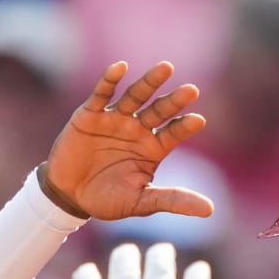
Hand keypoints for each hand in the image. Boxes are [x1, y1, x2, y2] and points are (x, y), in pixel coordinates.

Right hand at [39, 61, 215, 221]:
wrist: (69, 196)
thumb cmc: (107, 199)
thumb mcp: (140, 202)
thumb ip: (172, 200)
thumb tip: (210, 210)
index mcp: (153, 148)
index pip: (173, 133)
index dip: (184, 126)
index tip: (199, 120)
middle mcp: (137, 129)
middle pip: (159, 110)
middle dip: (174, 100)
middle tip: (192, 90)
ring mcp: (115, 118)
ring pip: (136, 96)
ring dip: (150, 82)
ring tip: (166, 69)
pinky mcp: (90, 113)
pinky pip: (102, 94)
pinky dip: (110, 80)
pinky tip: (121, 67)